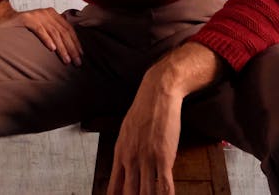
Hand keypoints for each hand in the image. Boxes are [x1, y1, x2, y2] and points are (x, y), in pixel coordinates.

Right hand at [0, 0, 82, 65]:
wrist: (4, 19)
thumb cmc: (24, 28)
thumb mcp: (42, 27)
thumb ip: (53, 32)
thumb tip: (69, 49)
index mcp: (53, 14)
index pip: (69, 29)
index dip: (76, 42)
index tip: (81, 55)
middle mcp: (47, 13)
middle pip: (64, 31)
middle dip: (72, 48)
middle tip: (77, 63)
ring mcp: (37, 15)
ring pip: (54, 32)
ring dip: (62, 47)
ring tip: (67, 60)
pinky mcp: (27, 19)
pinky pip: (39, 29)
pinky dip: (47, 39)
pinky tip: (52, 49)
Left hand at [107, 71, 181, 194]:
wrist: (157, 94)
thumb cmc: (143, 110)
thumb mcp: (126, 131)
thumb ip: (125, 152)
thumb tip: (125, 171)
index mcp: (120, 153)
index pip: (114, 188)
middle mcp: (131, 159)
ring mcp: (147, 159)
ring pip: (147, 194)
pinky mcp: (164, 157)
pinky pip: (165, 186)